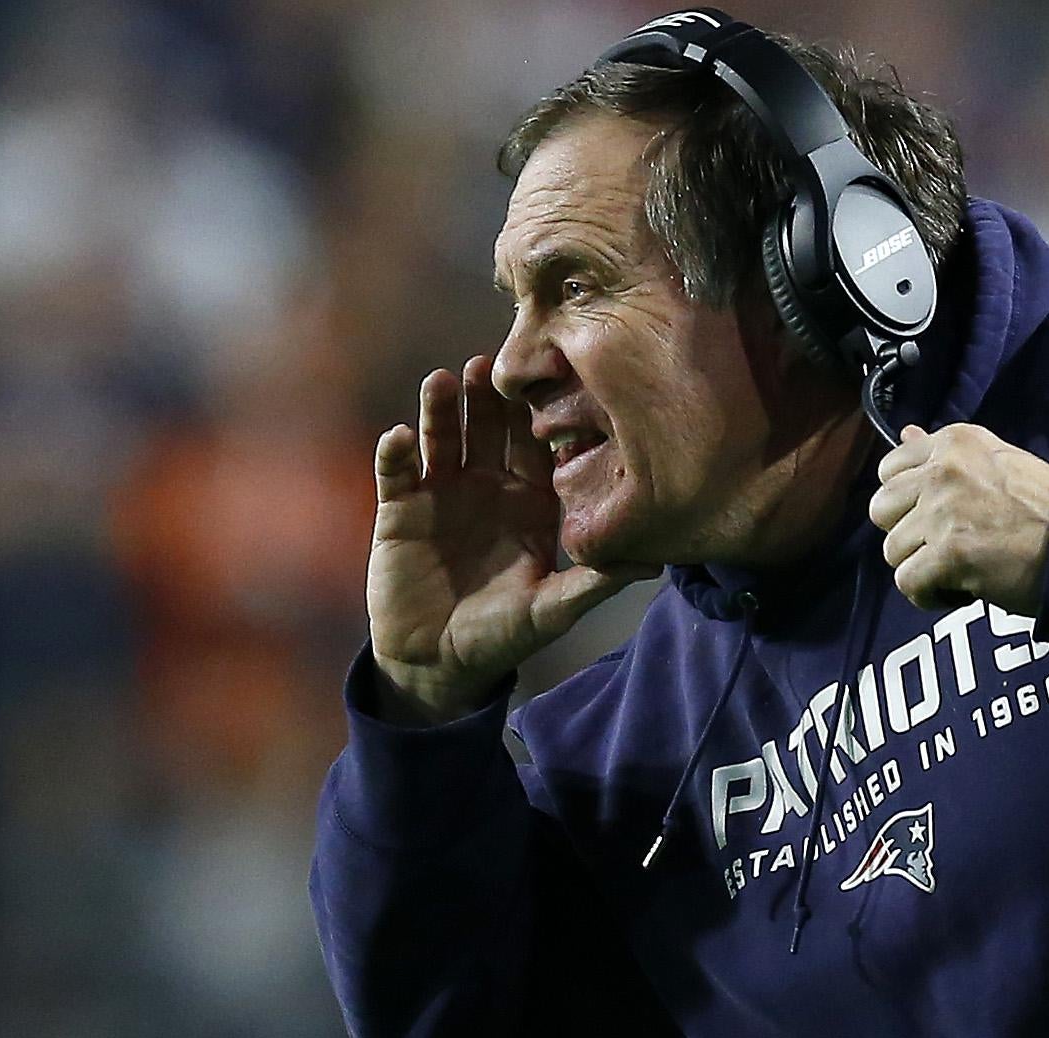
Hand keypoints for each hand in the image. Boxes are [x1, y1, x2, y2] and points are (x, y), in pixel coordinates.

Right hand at [366, 353, 656, 722]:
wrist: (437, 661)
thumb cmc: (502, 635)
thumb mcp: (552, 609)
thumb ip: (596, 582)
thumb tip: (654, 563)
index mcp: (529, 501)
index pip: (536, 447)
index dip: (538, 418)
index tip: (547, 385)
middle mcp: (488, 486)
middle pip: (488, 429)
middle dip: (487, 398)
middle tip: (488, 365)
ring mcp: (441, 491)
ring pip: (442, 438)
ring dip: (440, 410)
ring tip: (443, 381)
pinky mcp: (399, 506)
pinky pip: (395, 471)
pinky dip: (395, 452)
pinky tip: (400, 437)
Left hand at [868, 423, 1048, 612]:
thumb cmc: (1043, 509)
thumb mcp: (996, 460)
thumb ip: (946, 453)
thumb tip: (905, 433)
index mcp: (954, 442)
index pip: (889, 468)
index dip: (905, 501)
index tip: (932, 517)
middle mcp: (943, 470)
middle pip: (881, 510)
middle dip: (906, 534)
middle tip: (942, 546)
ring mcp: (943, 511)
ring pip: (892, 551)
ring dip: (920, 567)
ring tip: (956, 569)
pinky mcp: (948, 553)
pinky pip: (907, 583)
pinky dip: (928, 595)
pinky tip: (957, 590)